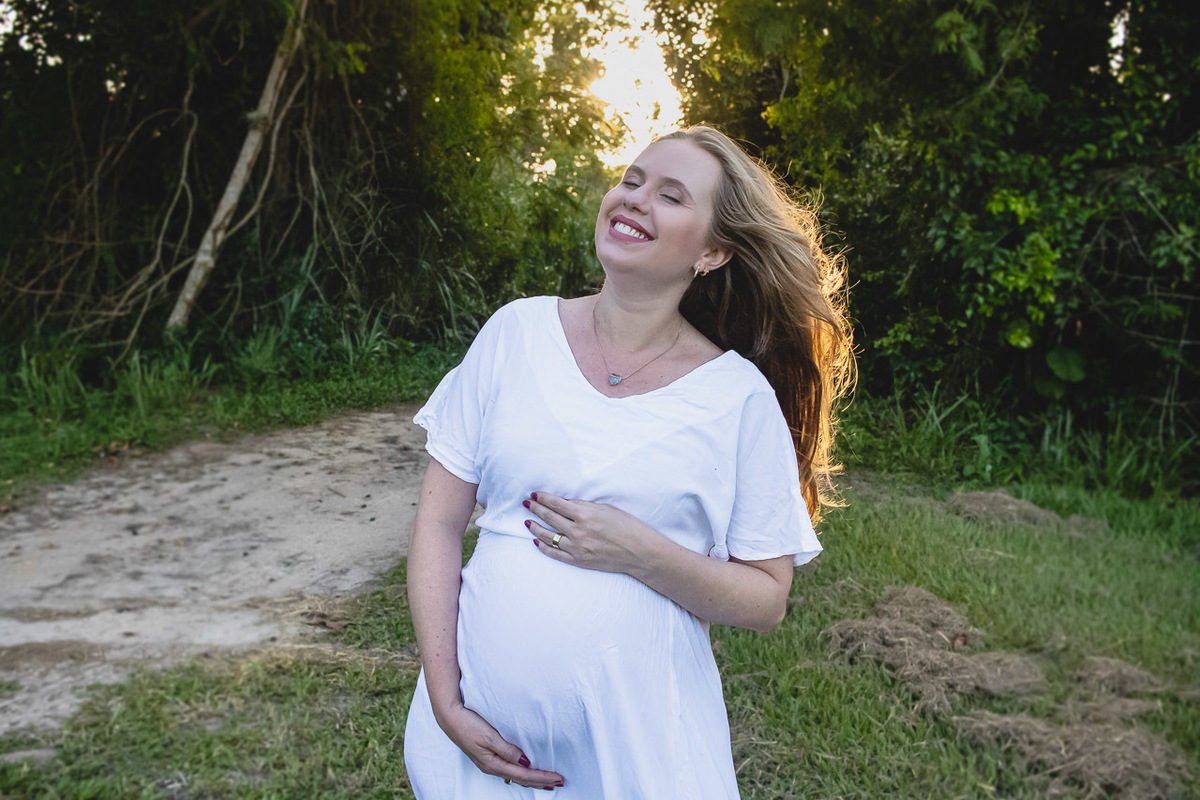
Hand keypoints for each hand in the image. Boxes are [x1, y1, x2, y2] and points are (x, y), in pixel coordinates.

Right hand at [435, 701, 564, 788]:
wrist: (449, 717)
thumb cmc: (468, 724)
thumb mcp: (489, 736)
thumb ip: (507, 750)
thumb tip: (526, 762)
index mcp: (493, 763)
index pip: (524, 775)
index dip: (542, 777)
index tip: (558, 778)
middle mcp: (492, 766)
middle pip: (521, 779)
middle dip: (541, 781)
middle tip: (560, 782)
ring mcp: (489, 762)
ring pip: (516, 775)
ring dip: (533, 779)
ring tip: (547, 781)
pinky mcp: (487, 756)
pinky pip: (509, 769)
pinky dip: (522, 773)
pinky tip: (526, 771)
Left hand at [524, 491, 649, 573]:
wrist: (639, 552)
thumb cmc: (627, 527)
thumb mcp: (606, 509)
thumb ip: (583, 506)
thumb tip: (564, 503)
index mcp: (585, 515)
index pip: (557, 504)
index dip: (543, 498)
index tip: (535, 494)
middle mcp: (578, 531)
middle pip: (549, 518)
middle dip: (536, 508)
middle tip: (526, 503)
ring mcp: (576, 548)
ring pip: (548, 536)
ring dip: (535, 527)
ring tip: (527, 521)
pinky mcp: (578, 561)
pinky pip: (554, 553)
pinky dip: (543, 547)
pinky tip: (536, 540)